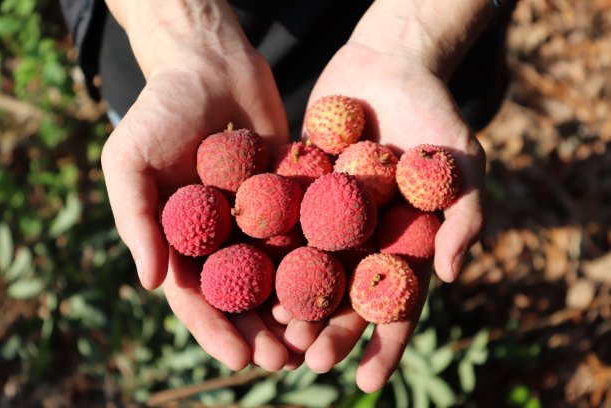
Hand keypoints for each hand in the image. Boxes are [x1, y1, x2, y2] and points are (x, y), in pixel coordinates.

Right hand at [101, 0, 290, 369]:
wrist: (212, 65)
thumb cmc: (161, 110)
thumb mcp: (130, 160)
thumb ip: (136, 219)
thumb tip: (148, 283)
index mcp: (180, 241)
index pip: (196, 297)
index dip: (215, 330)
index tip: (239, 359)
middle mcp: (221, 239)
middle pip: (243, 296)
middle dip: (262, 331)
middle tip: (287, 360)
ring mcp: (257, 221)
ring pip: (278, 275)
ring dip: (295, 308)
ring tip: (316, 337)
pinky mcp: (290, 199)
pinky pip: (305, 235)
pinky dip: (319, 262)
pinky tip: (340, 286)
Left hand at [277, 0, 491, 390]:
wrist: (390, 63)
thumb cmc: (436, 113)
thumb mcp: (463, 161)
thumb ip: (463, 216)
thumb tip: (450, 276)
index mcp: (401, 245)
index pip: (395, 306)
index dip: (383, 345)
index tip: (365, 383)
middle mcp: (361, 238)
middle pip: (344, 295)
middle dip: (327, 330)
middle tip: (306, 359)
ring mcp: (326, 216)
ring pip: (305, 268)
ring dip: (289, 301)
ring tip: (271, 331)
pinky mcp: (295, 188)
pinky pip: (277, 223)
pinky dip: (261, 249)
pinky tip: (241, 273)